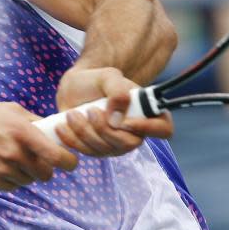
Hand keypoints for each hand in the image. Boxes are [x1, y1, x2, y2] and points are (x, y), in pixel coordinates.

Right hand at [0, 103, 77, 190]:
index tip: (70, 161)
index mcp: (21, 131)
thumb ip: (34, 122)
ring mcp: (1, 170)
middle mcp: (13, 153)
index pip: (57, 156)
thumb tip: (57, 131)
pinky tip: (1, 163)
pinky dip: (13, 178)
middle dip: (47, 168)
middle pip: (46, 173)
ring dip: (28, 173)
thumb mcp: (8, 110)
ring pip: (30, 181)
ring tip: (13, 157)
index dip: (69, 162)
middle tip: (39, 158)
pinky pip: (14, 186)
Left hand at [54, 67, 172, 156]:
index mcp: (146, 112)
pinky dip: (73, 139)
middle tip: (90, 110)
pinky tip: (64, 126)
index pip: (164, 128)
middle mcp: (135, 132)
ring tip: (73, 113)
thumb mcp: (108, 76)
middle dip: (104, 129)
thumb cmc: (96, 80)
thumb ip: (118, 91)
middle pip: (129, 144)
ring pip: (105, 149)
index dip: (149, 128)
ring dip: (85, 131)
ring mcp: (116, 144)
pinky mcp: (97, 150)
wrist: (74, 89)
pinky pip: (87, 152)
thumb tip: (118, 120)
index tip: (126, 120)